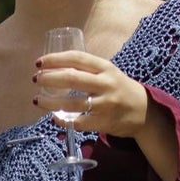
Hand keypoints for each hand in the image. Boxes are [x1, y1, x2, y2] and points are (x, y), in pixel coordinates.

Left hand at [33, 50, 149, 138]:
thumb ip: (87, 69)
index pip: (77, 58)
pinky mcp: (104, 122)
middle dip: (49, 78)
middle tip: (36, 79)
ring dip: (50, 102)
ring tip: (37, 100)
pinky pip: (78, 122)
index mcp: (105, 68)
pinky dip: (62, 120)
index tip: (39, 63)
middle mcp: (106, 84)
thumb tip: (55, 67)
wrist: (144, 112)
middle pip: (72, 78)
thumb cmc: (120, 89)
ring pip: (72, 103)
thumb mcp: (108, 73)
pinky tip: (54, 117)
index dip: (55, 59)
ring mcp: (105, 104)